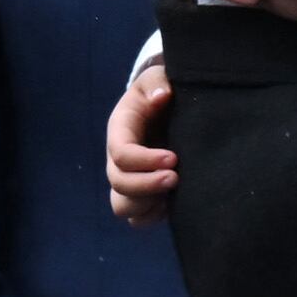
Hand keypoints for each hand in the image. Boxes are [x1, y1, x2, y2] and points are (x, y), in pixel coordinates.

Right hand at [105, 61, 175, 226]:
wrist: (172, 108)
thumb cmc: (163, 90)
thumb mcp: (159, 78)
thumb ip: (158, 82)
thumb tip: (162, 96)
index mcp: (121, 131)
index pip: (120, 153)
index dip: (143, 160)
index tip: (173, 158)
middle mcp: (120, 159)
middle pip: (119, 183)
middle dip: (147, 185)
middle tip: (177, 177)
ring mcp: (131, 178)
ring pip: (123, 206)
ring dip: (147, 204)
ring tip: (174, 194)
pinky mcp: (146, 194)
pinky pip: (139, 218)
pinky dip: (153, 217)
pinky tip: (174, 205)